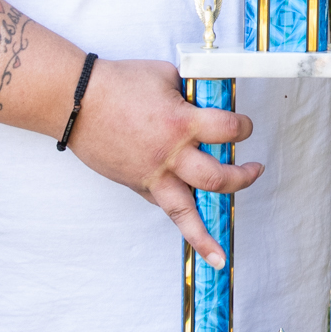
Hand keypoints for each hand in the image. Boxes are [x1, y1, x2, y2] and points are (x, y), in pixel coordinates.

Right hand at [64, 57, 262, 265]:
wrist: (76, 102)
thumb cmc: (117, 84)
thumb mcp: (164, 76)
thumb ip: (188, 92)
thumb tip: (203, 99)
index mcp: (183, 124)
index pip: (229, 130)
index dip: (244, 127)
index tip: (244, 126)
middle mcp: (171, 156)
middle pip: (219, 179)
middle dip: (244, 177)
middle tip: (254, 171)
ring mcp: (152, 175)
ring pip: (185, 215)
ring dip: (206, 237)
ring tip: (220, 256)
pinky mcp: (135, 184)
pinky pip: (161, 204)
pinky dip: (175, 213)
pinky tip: (186, 223)